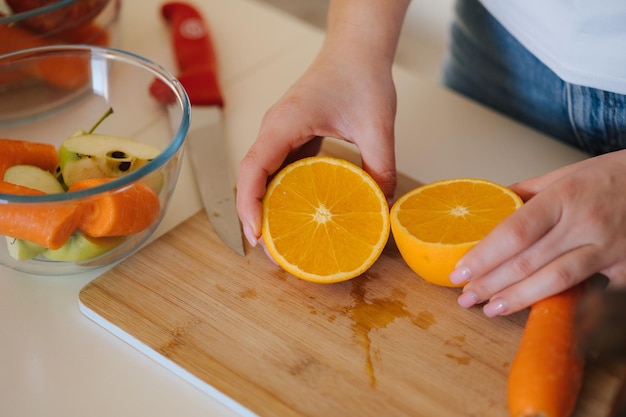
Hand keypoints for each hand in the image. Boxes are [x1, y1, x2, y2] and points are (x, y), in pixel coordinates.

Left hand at [450, 150, 625, 315]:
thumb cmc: (614, 176)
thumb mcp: (568, 173)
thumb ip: (528, 192)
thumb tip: (489, 203)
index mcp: (565, 196)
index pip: (514, 232)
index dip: (484, 256)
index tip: (459, 272)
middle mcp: (585, 224)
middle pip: (528, 261)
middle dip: (491, 283)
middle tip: (465, 297)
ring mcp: (609, 249)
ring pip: (556, 280)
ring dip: (519, 299)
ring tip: (490, 309)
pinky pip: (589, 290)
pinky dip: (560, 301)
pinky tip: (535, 310)